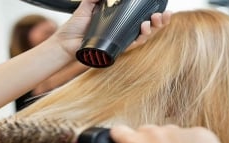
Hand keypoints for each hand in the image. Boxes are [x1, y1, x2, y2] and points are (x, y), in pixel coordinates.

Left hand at [53, 0, 171, 57]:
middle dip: (159, 23)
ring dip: (152, 31)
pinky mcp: (114, 51)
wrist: (64, 41)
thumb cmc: (75, 26)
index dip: (155, 16)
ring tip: (152, 21)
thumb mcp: (87, 5)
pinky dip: (138, 39)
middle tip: (163, 15)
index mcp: (120, 23)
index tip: (164, 9)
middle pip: (147, 30)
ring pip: (142, 39)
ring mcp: (119, 43)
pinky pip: (130, 46)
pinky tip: (143, 29)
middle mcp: (122, 34)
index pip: (141, 19)